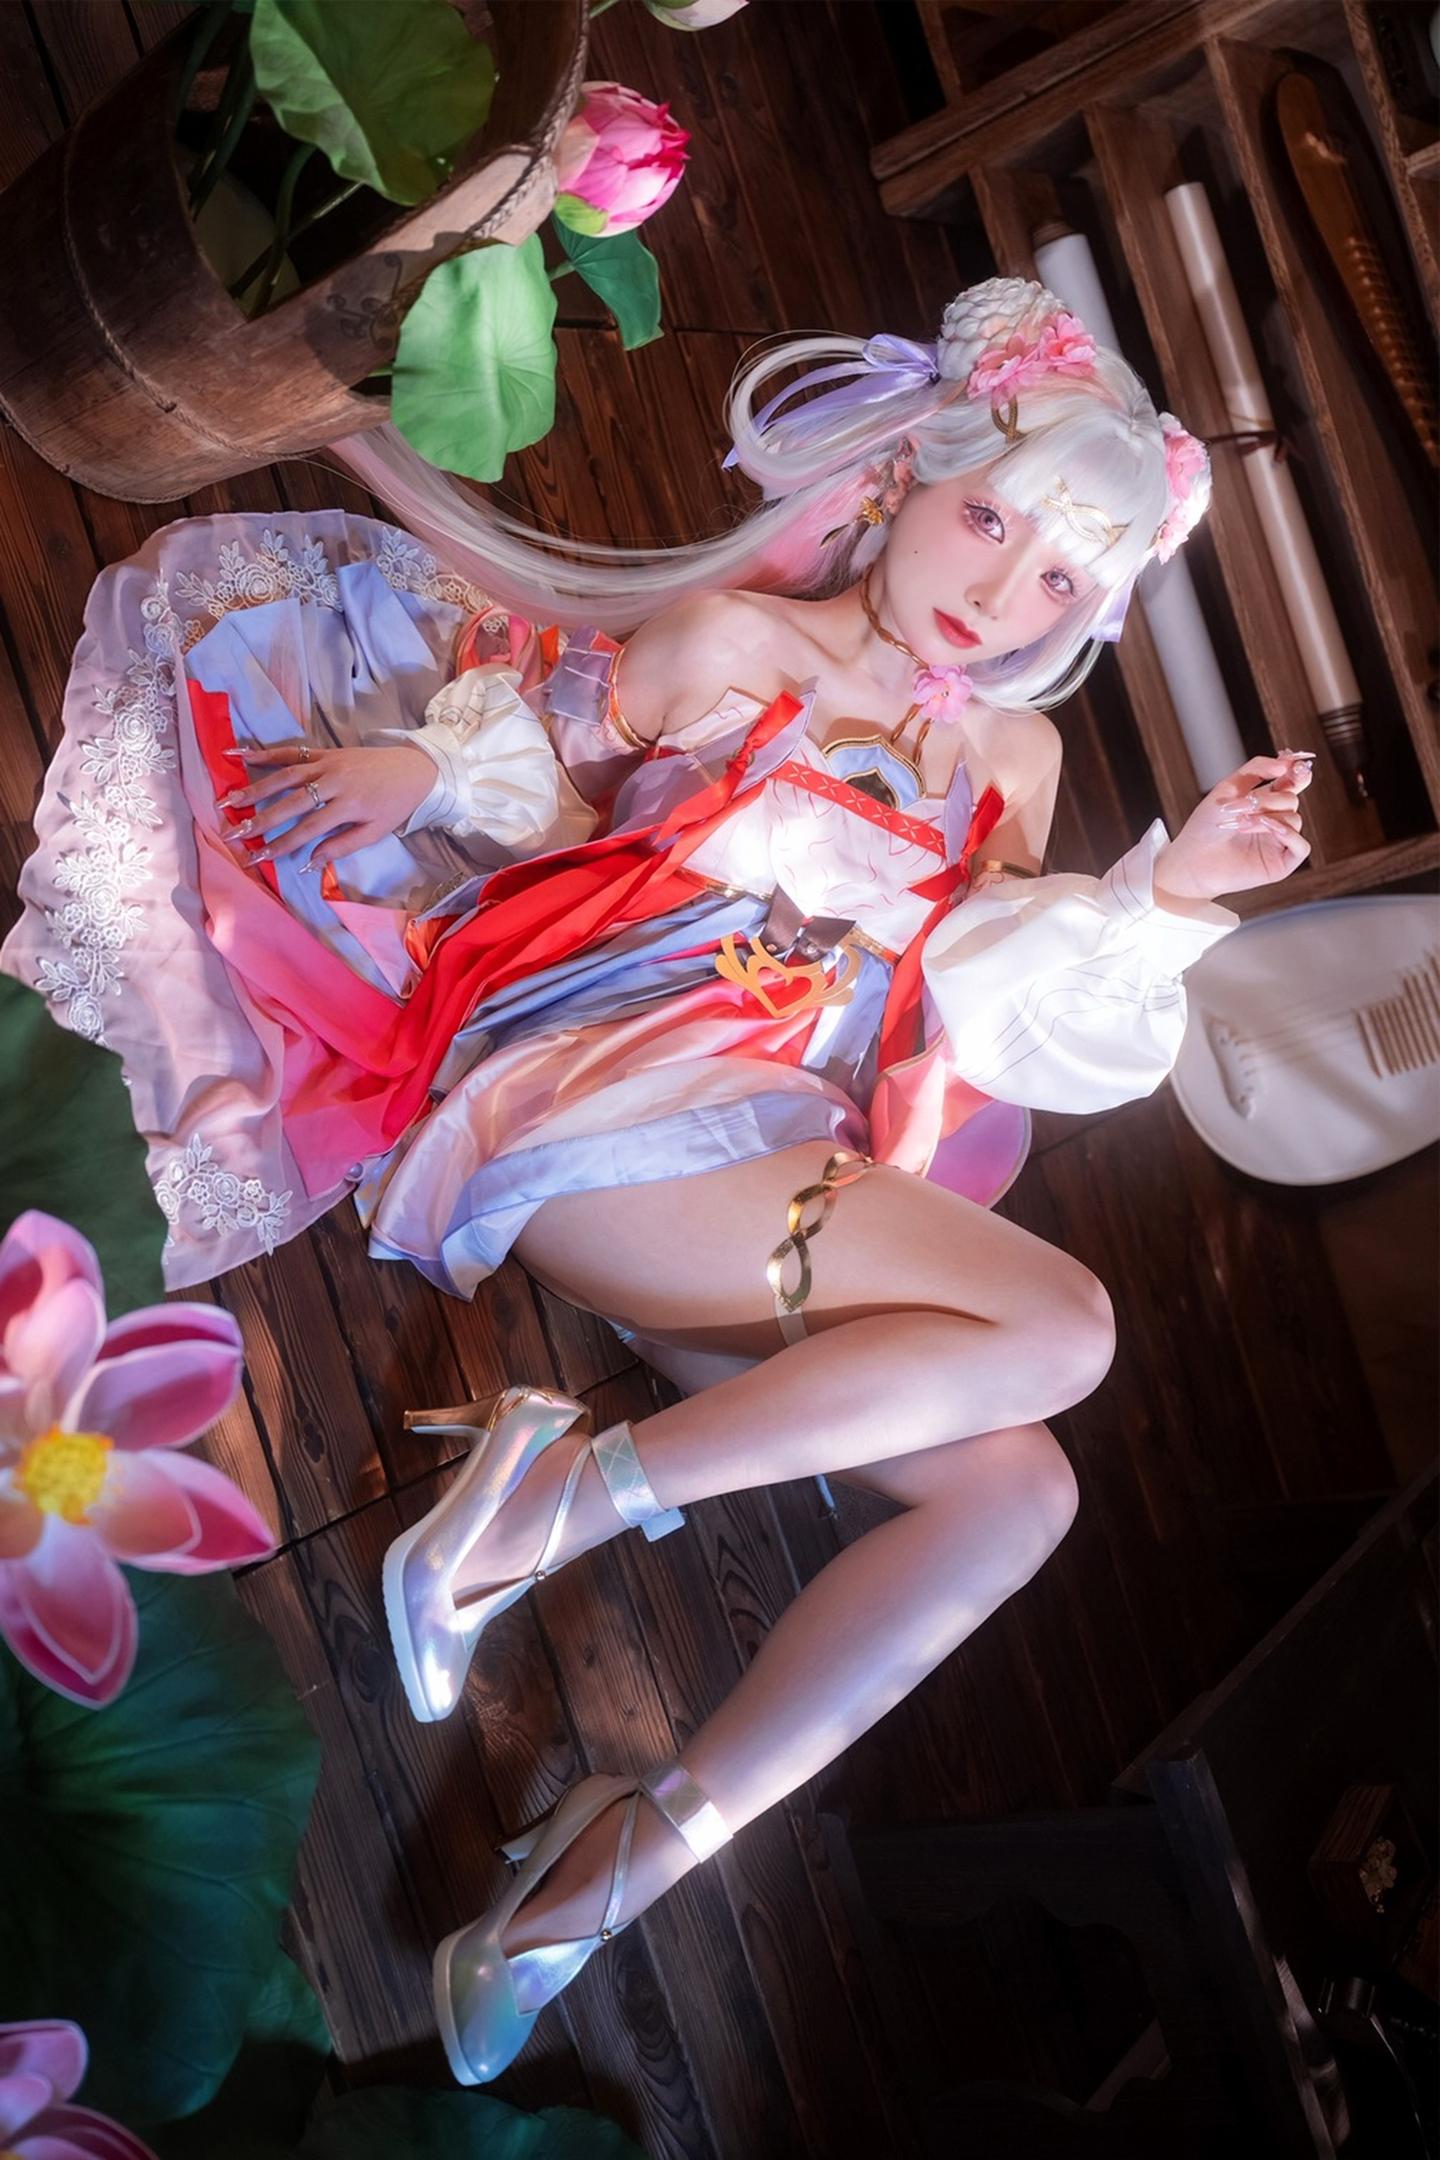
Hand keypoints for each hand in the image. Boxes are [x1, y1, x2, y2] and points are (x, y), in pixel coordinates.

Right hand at [216, 741, 436, 866]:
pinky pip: (290, 751)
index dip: (282, 844)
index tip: (258, 856)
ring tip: (228, 800)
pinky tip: (239, 754)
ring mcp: (326, 763)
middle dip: (260, 820)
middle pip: (290, 803)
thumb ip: (342, 846)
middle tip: (233, 833)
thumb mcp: (375, 832)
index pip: (308, 829)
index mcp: (349, 805)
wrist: (414, 768)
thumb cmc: (394, 805)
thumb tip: (309, 861)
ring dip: (254, 788)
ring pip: (285, 776)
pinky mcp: (323, 750)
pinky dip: (264, 753)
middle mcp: (334, 781)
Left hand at [1152, 751, 1313, 906]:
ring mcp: (1280, 842)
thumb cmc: (1206, 826)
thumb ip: (1257, 769)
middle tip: (1241, 806)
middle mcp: (1276, 820)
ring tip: (1241, 823)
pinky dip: (1289, 835)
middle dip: (1267, 799)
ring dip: (1267, 818)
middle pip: (1290, 799)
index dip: (1297, 771)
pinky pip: (1302, 847)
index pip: (1292, 782)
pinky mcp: (1282, 863)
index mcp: (1266, 802)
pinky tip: (1270, 829)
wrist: (1192, 859)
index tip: (1291, 764)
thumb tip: (1286, 761)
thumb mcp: (1228, 788)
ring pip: (1294, 819)